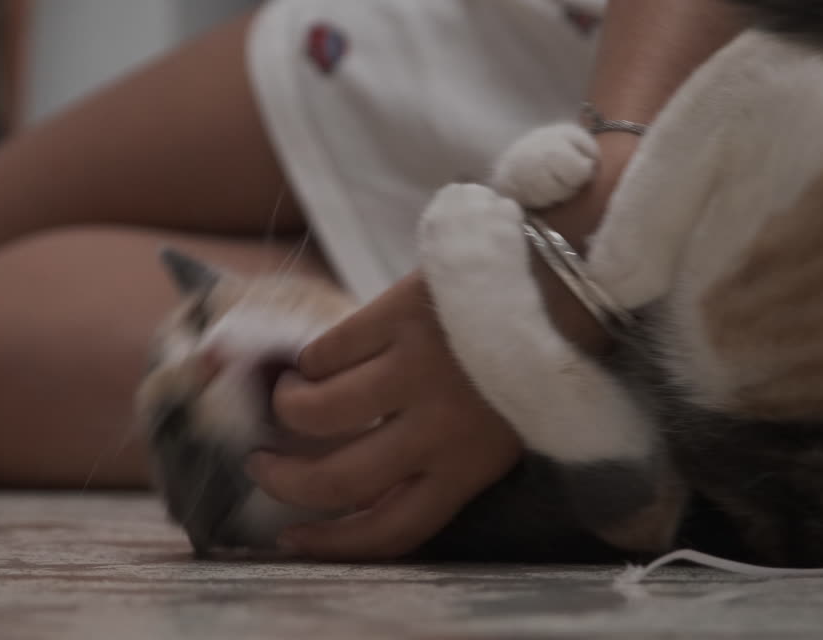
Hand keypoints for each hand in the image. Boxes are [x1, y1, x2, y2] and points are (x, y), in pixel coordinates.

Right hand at [246, 273, 521, 560]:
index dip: (331, 543)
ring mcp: (417, 370)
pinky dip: (308, 360)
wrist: (559, 280)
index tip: (292, 538)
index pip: (391, 529)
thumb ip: (438, 463)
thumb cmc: (521, 365)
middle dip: (285, 481)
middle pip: (338, 480)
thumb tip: (356, 481)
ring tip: (288, 398)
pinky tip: (314, 359)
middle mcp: (440, 429)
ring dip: (288, 409)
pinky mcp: (400, 317)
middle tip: (263, 464)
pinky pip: (327, 351)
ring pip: (317, 413)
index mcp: (469, 469)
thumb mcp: (494, 436)